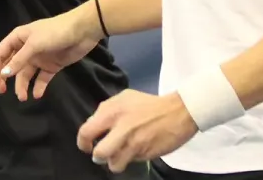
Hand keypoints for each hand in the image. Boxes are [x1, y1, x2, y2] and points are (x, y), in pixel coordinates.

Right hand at [0, 4, 101, 99]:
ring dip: (22, 85)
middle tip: (2, 92)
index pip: (0, 55)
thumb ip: (19, 60)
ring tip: (23, 98)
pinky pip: (41, 79)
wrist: (82, 31)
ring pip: (25, 74)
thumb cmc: (55, 32)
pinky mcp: (51, 66)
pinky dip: (38, 87)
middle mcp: (25, 49)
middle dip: (5, 78)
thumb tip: (3, 74)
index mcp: (18, 38)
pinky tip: (37, 95)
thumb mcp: (34, 44)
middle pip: (10, 66)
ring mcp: (39, 58)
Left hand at [77, 90, 198, 172]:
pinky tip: (136, 150)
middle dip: (98, 157)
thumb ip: (106, 110)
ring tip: (119, 156)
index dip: (83, 142)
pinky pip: (131, 162)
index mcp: (111, 112)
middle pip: (99, 153)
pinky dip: (131, 159)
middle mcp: (121, 128)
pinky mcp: (146, 154)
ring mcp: (134, 143)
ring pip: (115, 164)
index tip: (86, 146)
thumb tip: (94, 124)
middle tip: (101, 155)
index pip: (86, 131)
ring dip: (114, 162)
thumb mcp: (123, 98)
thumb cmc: (148, 104)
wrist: (178, 111)